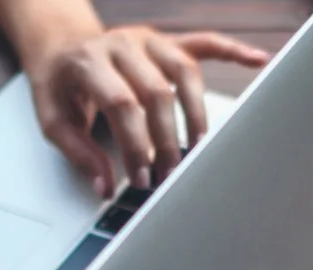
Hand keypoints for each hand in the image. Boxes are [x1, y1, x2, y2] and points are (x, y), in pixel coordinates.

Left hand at [23, 25, 269, 195]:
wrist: (61, 44)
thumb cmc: (59, 83)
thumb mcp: (54, 120)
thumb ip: (80, 153)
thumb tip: (106, 187)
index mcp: (89, 62)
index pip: (122, 106)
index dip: (137, 145)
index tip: (143, 177)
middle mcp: (122, 44)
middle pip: (157, 93)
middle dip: (167, 140)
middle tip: (170, 173)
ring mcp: (148, 39)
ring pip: (185, 73)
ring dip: (196, 114)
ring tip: (198, 147)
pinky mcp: (167, 40)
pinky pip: (205, 43)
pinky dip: (234, 51)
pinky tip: (258, 60)